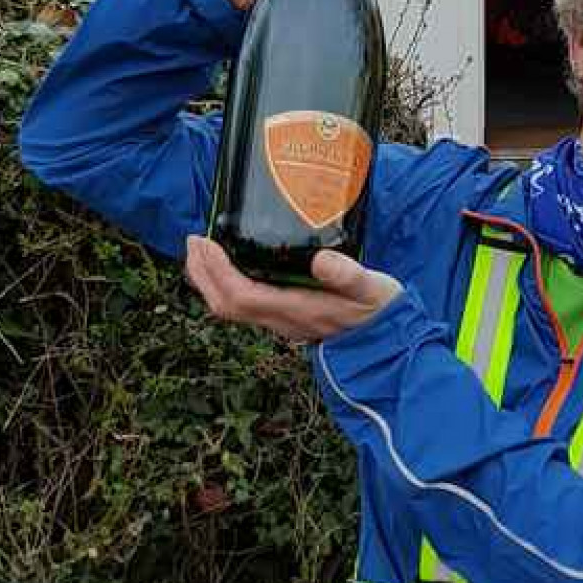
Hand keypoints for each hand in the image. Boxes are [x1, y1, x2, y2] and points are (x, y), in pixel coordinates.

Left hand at [185, 236, 401, 343]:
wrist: (388, 343)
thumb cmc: (380, 312)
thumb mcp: (372, 288)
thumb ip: (348, 275)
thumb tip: (321, 260)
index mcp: (297, 310)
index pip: (241, 296)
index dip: (217, 271)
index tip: (206, 241)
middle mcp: (281, 321)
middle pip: (225, 305)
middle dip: (202, 273)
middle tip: (194, 239)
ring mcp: (280, 322)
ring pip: (229, 308)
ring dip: (209, 279)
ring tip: (203, 249)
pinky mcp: (284, 317)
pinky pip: (242, 304)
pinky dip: (225, 283)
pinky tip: (230, 262)